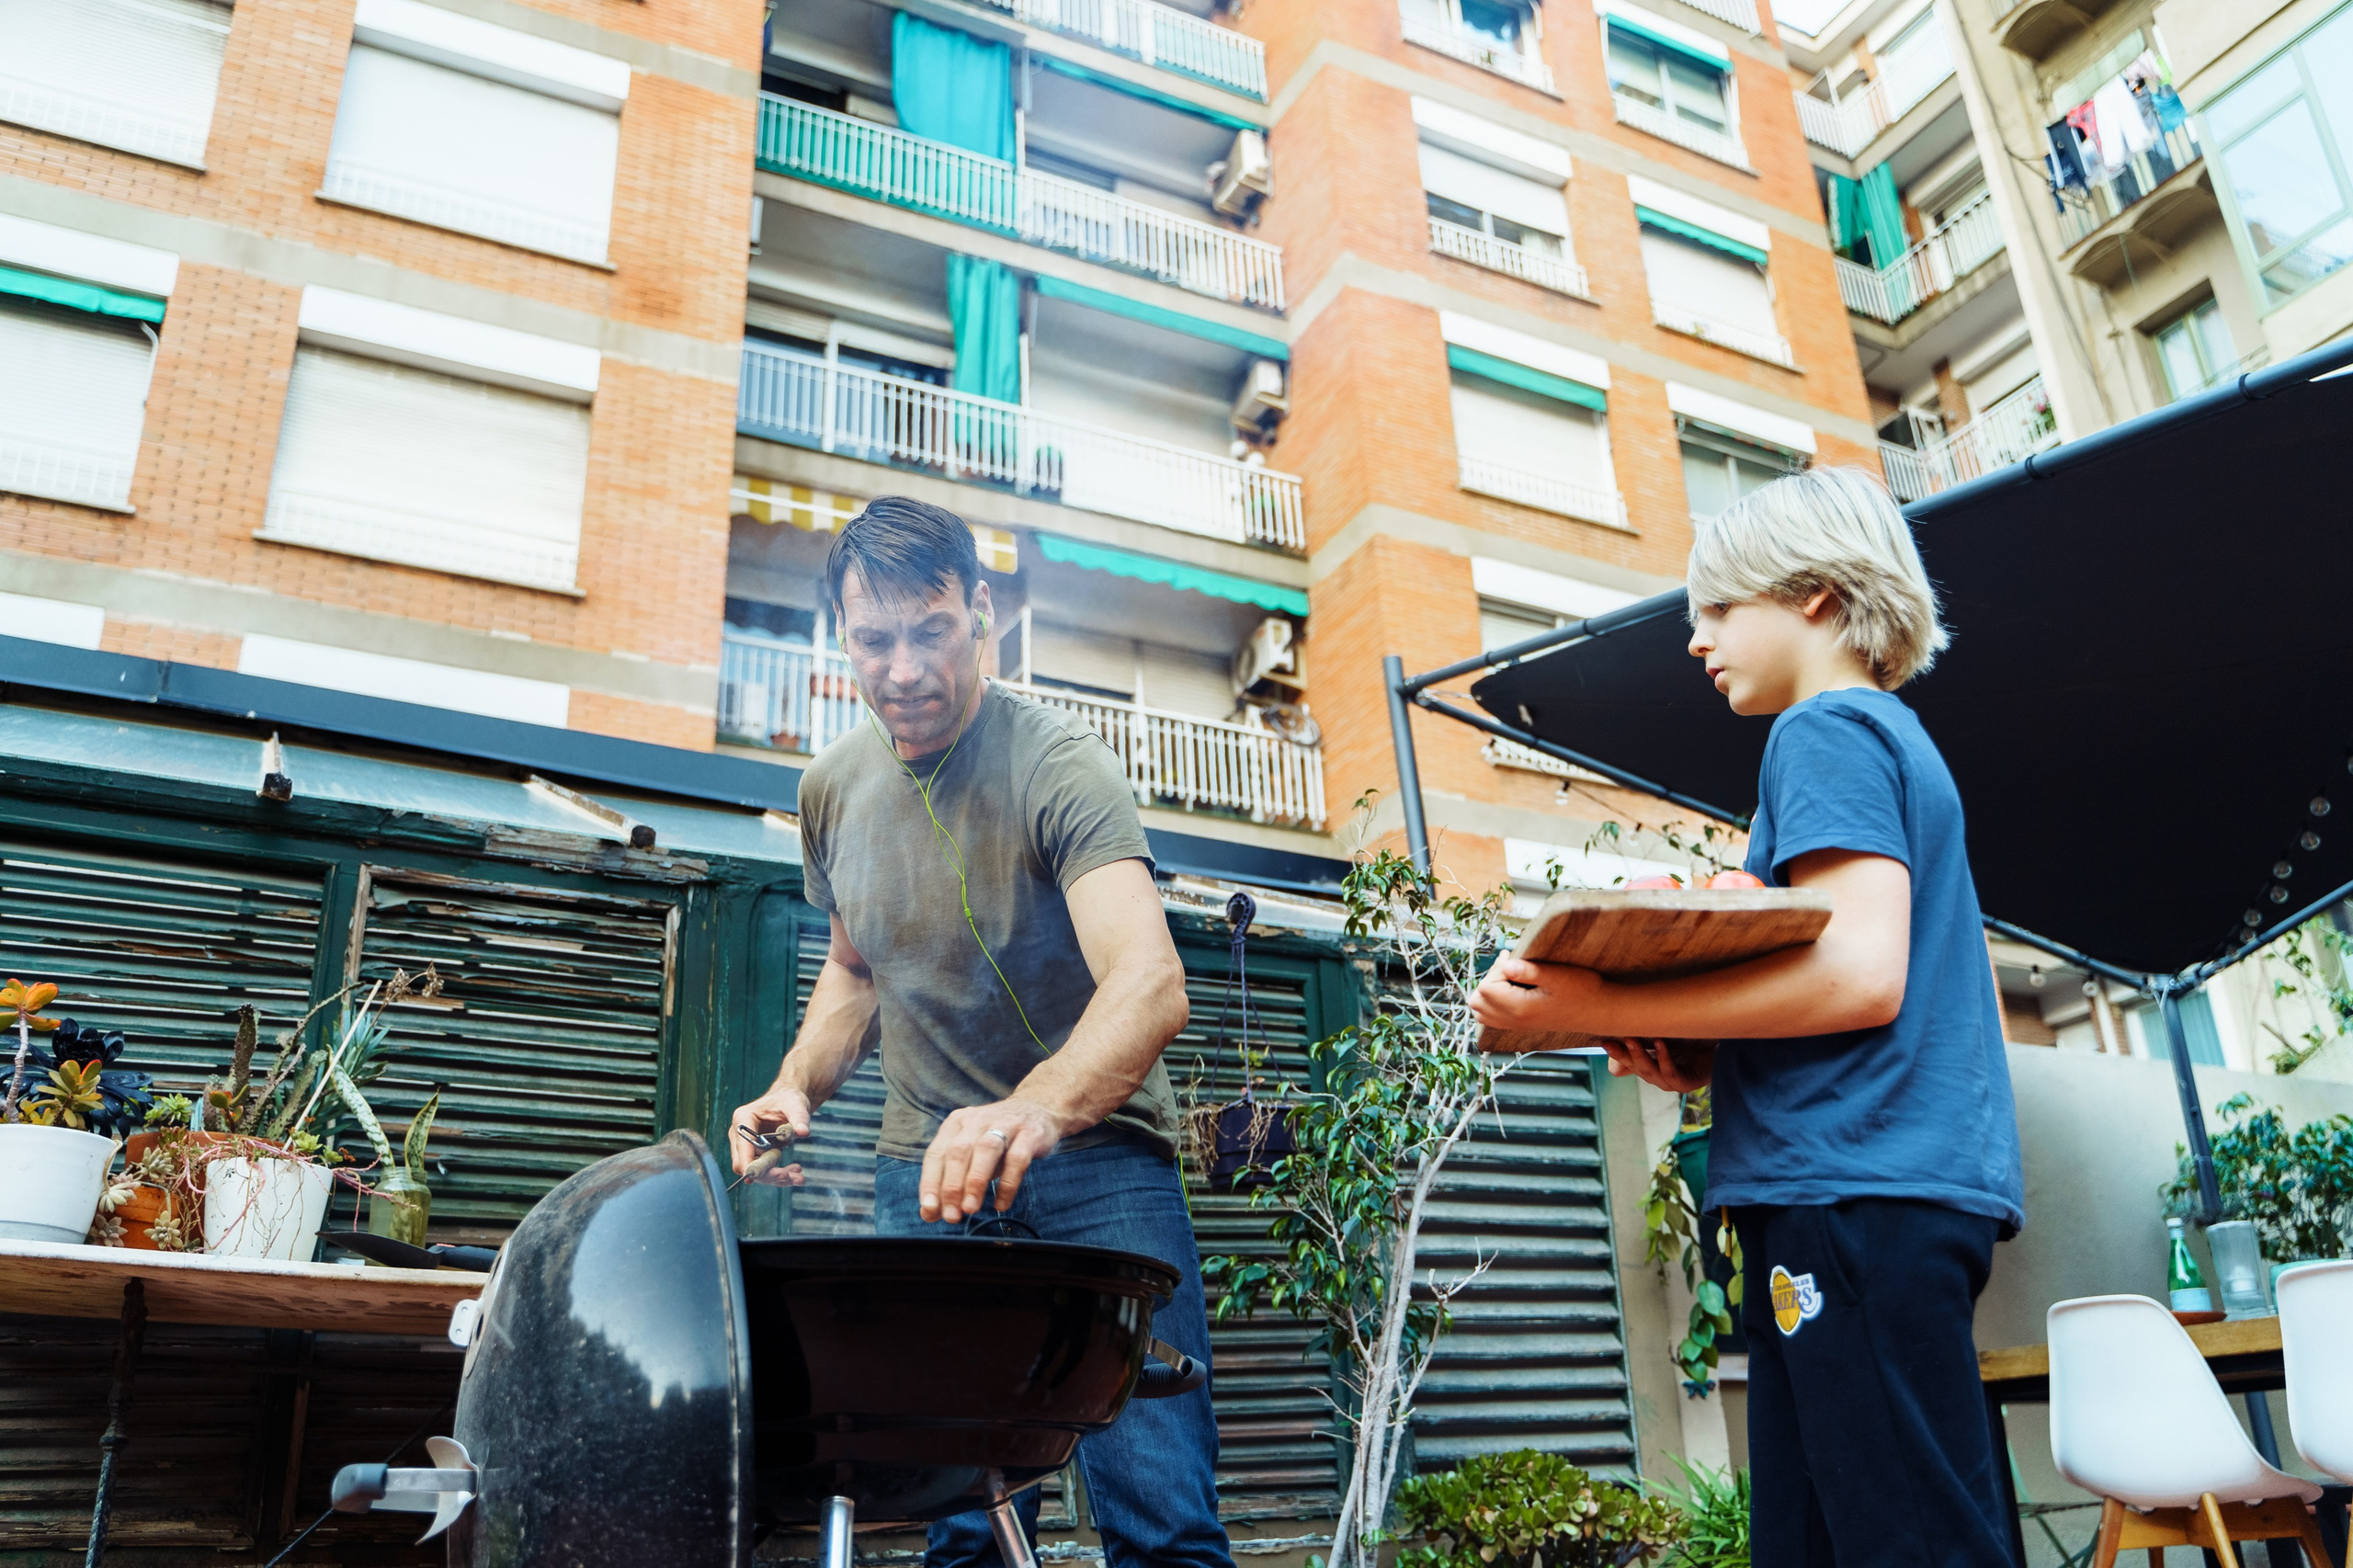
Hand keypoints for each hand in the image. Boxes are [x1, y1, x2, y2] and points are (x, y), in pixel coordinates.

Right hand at [729, 1085, 813, 1187]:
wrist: (788, 1101)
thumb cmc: (788, 1100)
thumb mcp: (796, 1106)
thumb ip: (800, 1119)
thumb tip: (803, 1132)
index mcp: (743, 1118)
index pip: (742, 1147)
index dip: (752, 1165)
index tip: (771, 1175)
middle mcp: (739, 1134)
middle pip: (746, 1164)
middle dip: (767, 1175)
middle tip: (790, 1177)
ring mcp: (745, 1146)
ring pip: (755, 1171)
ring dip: (776, 1178)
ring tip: (799, 1178)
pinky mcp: (755, 1154)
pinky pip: (764, 1171)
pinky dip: (779, 1175)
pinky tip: (796, 1173)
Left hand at [922, 1098, 1064, 1221]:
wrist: (1037, 1109)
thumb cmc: (996, 1139)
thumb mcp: (971, 1154)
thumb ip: (950, 1181)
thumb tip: (929, 1214)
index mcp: (956, 1124)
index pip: (936, 1154)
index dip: (930, 1183)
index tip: (928, 1210)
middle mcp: (977, 1121)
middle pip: (958, 1152)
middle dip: (951, 1187)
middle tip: (951, 1216)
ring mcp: (1005, 1124)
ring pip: (986, 1150)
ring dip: (975, 1182)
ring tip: (970, 1209)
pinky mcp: (1029, 1134)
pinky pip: (1017, 1159)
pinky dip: (1007, 1184)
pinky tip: (1001, 1205)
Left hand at [1470, 956, 1602, 1036]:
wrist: (1599, 1011)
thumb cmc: (1583, 990)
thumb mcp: (1559, 976)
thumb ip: (1530, 971)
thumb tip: (1505, 965)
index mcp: (1521, 1008)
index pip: (1485, 988)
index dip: (1495, 970)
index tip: (1514, 959)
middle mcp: (1515, 1020)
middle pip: (1478, 1002)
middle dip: (1488, 980)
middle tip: (1511, 966)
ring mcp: (1518, 1025)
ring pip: (1482, 1012)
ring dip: (1488, 991)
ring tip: (1509, 976)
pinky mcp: (1523, 1024)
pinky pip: (1493, 1018)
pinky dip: (1493, 1002)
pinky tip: (1512, 988)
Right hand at [1598, 1038, 1716, 1092]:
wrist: (1722, 1043)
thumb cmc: (1693, 1041)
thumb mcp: (1664, 1038)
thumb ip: (1641, 1045)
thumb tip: (1614, 1068)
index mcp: (1651, 1067)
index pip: (1628, 1061)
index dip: (1616, 1053)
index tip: (1603, 1041)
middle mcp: (1659, 1076)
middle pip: (1637, 1068)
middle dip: (1624, 1055)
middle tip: (1612, 1041)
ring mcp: (1673, 1082)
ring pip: (1651, 1072)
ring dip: (1640, 1056)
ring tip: (1631, 1039)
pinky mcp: (1688, 1084)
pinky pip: (1672, 1073)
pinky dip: (1664, 1059)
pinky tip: (1659, 1043)